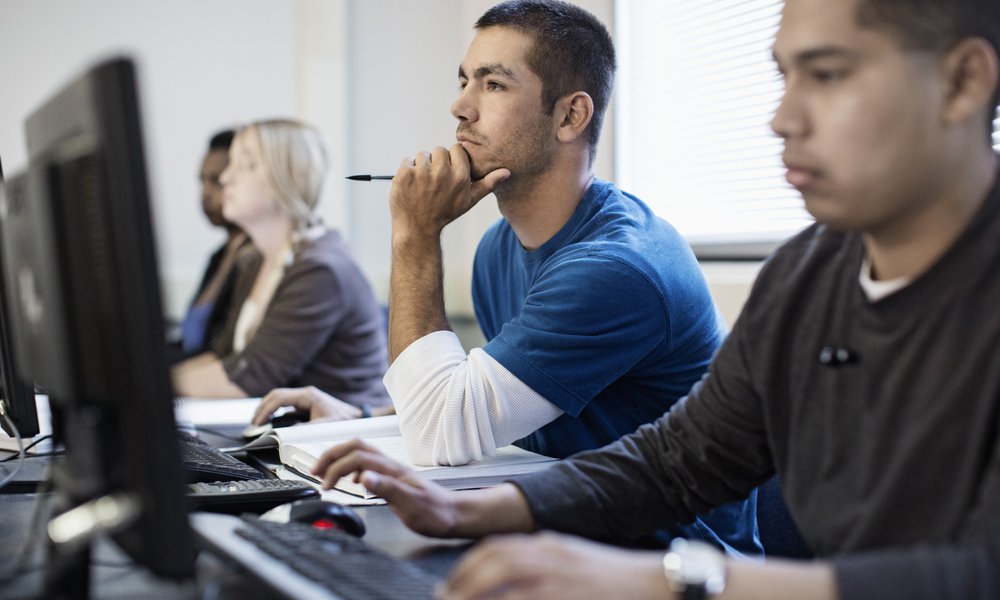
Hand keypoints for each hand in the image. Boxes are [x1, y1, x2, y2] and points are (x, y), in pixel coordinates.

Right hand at [252, 386, 360, 424]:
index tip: (258, 422)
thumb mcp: (324, 427)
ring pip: (279, 399)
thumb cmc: (344, 421)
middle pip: (275, 396)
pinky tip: (270, 422)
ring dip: (267, 409)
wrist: (357, 419)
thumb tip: (285, 433)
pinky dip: (275, 412)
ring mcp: (304, 399)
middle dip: (262, 409)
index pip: (279, 398)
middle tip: (254, 423)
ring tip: (258, 422)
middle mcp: (304, 394)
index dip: (265, 410)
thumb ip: (305, 430)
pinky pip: (285, 406)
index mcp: (307, 396)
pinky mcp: (305, 405)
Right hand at [310, 439, 460, 536]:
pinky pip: (368, 463)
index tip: (325, 485)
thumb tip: (364, 477)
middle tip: (315, 470)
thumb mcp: (411, 505)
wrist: (455, 515)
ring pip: (361, 452)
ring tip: (325, 471)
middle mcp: (392, 466)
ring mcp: (393, 470)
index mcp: (393, 470)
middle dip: (332, 455)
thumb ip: (387, 489)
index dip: (336, 468)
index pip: (357, 458)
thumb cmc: (436, 513)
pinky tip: (351, 480)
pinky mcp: (394, 478)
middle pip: (356, 446)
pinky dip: (352, 467)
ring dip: (340, 458)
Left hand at [390, 144, 509, 237]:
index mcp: (460, 177)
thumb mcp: (469, 200)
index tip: (448, 173)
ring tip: (422, 185)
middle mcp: (442, 173)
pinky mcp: (405, 174)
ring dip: (421, 166)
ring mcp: (422, 173)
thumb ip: (487, 184)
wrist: (418, 229)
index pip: (456, 149)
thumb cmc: (445, 214)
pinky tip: (411, 186)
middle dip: (436, 162)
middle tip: (434, 182)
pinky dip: (407, 170)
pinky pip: (407, 160)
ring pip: (423, 154)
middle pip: (439, 150)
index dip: (452, 160)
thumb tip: (506, 172)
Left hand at [438, 532, 668, 599]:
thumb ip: (544, 567)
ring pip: (503, 579)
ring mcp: (560, 577)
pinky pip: (526, 599)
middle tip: (444, 598)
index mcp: (550, 545)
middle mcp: (551, 556)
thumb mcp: (574, 564)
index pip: (497, 549)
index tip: (450, 586)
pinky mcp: (567, 595)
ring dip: (474, 592)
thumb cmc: (617, 581)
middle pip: (494, 560)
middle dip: (462, 581)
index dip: (467, 567)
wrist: (659, 584)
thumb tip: (508, 587)